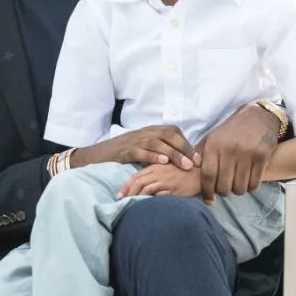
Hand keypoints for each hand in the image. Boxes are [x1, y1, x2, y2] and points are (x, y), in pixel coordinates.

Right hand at [71, 125, 200, 170]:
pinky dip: (152, 156)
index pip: (173, 131)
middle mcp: (143, 133)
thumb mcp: (142, 149)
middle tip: (196, 162)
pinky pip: (140, 151)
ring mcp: (133, 141)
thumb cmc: (122, 154)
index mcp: (150, 131)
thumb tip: (182, 160)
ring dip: (173, 153)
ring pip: (157, 142)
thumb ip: (159, 150)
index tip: (199, 158)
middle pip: (168, 134)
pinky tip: (162, 162)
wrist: (96, 155)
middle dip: (184, 147)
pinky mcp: (124, 150)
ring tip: (185, 164)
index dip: (187, 143)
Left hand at [118, 163, 201, 198]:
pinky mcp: (174, 190)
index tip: (118, 195)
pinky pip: (160, 196)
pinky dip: (151, 201)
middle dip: (128, 193)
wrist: (201, 171)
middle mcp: (158, 173)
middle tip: (120, 202)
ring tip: (130, 206)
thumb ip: (153, 174)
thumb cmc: (182, 170)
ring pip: (146, 189)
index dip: (126, 186)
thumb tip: (140, 186)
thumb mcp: (165, 169)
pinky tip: (146, 207)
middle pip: (138, 183)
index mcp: (155, 167)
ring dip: (137, 198)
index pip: (136, 176)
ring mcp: (166, 181)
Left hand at [197, 103, 279, 203]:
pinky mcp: (262, 157)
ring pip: (239, 187)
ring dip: (237, 190)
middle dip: (223, 192)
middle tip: (225, 189)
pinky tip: (248, 181)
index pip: (208, 175)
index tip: (209, 200)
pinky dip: (251, 187)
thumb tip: (189, 173)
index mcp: (214, 145)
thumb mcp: (213, 138)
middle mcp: (229, 150)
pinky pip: (254, 184)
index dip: (207, 191)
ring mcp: (247, 154)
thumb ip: (202, 154)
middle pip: (223, 185)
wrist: (258, 117)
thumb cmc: (232, 130)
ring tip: (237, 184)